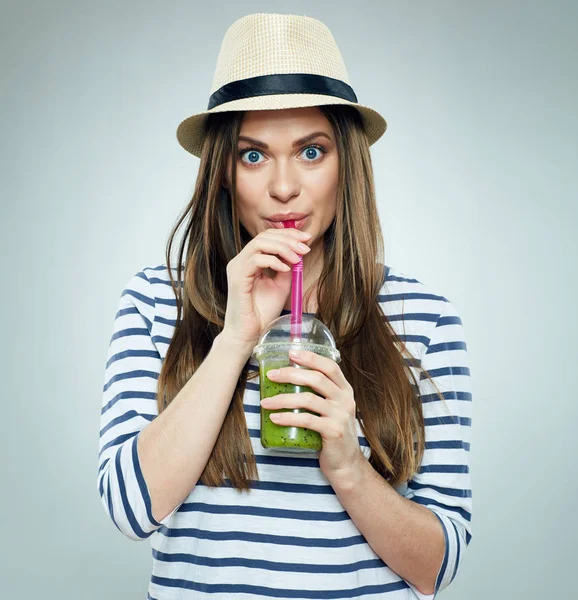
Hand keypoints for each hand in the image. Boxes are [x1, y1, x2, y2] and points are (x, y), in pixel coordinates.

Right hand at [222, 227, 311, 346]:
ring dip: (283, 248)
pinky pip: (256, 260)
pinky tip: (285, 269)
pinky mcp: (237, 278)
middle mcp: (240, 261)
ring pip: (259, 243)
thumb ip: (287, 267)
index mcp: (249, 261)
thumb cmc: (262, 312)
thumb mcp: (281, 285)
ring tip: (297, 258)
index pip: (267, 237)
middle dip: (288, 239)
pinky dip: (274, 261)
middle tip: (305, 248)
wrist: (249, 334)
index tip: (306, 239)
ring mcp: (237, 268)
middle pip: (264, 236)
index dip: (288, 234)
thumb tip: (298, 252)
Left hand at [260, 349, 365, 481]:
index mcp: (344, 390)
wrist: (346, 463)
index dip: (310, 358)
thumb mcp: (331, 408)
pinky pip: (307, 420)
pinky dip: (287, 418)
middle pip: (316, 379)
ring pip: (308, 399)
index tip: (291, 353)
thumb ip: (319, 394)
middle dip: (291, 374)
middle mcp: (345, 399)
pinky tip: (274, 418)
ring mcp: (341, 415)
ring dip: (283, 399)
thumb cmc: (332, 432)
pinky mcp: (334, 431)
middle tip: (271, 375)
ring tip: (266, 402)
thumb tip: (287, 379)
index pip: (330, 366)